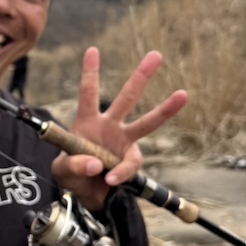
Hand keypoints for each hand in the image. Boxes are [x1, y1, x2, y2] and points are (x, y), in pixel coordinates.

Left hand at [51, 47, 186, 210]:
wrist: (87, 196)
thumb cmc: (72, 175)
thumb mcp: (62, 170)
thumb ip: (72, 164)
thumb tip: (96, 164)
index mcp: (87, 121)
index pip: (88, 93)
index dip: (90, 73)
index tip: (92, 50)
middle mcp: (109, 126)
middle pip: (127, 98)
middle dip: (141, 76)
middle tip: (157, 54)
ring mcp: (123, 142)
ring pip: (146, 123)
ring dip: (166, 109)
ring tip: (183, 94)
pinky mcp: (130, 160)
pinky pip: (130, 164)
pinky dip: (120, 172)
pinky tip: (110, 179)